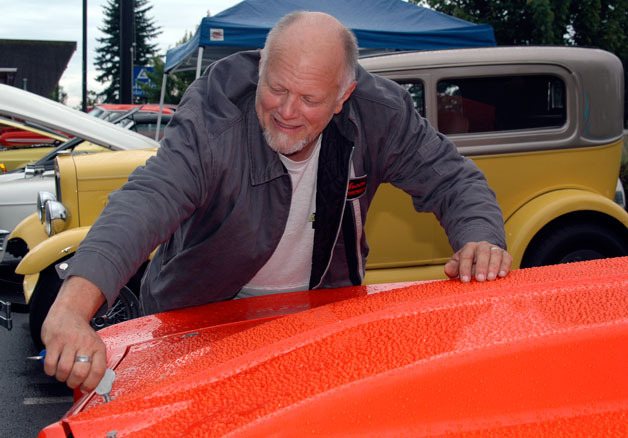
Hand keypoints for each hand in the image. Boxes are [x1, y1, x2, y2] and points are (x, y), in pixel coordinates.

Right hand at [40, 276, 106, 391]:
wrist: (68, 313)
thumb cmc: (81, 333)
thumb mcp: (93, 345)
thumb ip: (94, 362)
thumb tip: (92, 385)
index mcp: (98, 347)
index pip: (98, 370)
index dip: (91, 384)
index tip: (86, 388)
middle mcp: (85, 344)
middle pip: (80, 373)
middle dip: (74, 383)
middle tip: (72, 382)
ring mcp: (69, 342)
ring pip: (64, 370)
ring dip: (61, 377)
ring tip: (62, 373)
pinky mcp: (54, 342)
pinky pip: (50, 364)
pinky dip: (50, 370)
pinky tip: (53, 367)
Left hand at [444, 241, 511, 282]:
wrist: (482, 255)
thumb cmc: (468, 263)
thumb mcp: (457, 263)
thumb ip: (452, 267)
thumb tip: (448, 271)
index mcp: (469, 248)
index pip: (466, 256)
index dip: (465, 268)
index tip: (465, 280)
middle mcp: (482, 246)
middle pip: (482, 253)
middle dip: (481, 267)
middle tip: (480, 279)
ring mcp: (494, 250)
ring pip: (495, 255)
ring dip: (493, 267)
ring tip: (491, 278)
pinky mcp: (505, 255)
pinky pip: (506, 258)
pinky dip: (505, 266)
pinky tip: (502, 275)